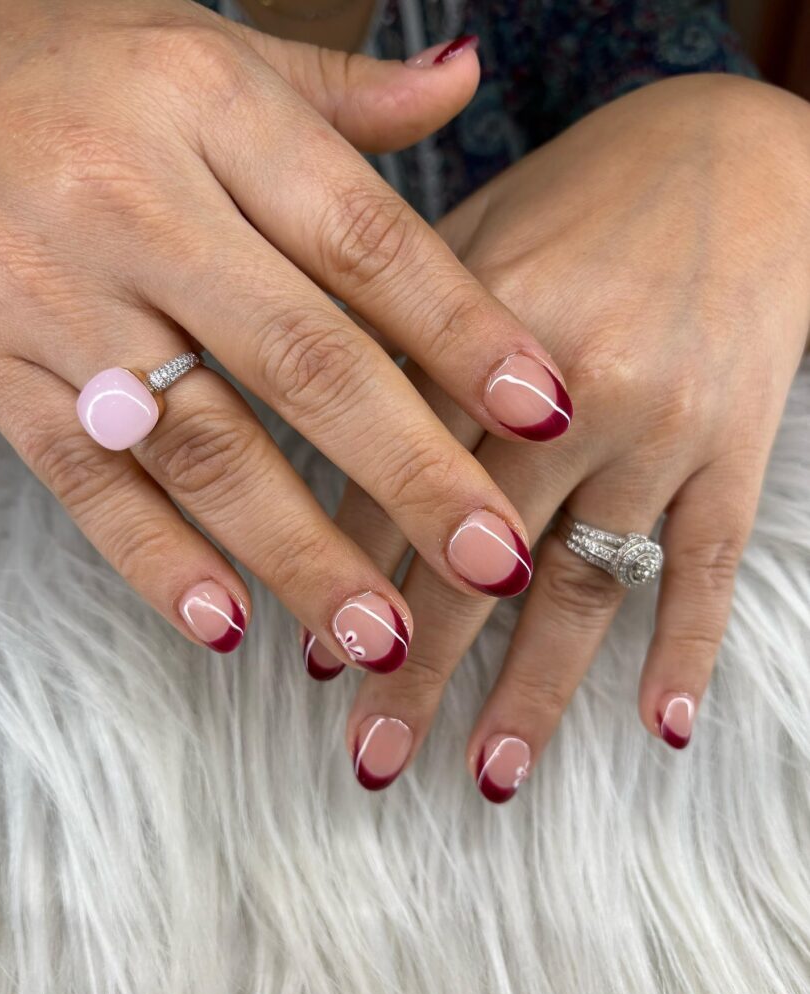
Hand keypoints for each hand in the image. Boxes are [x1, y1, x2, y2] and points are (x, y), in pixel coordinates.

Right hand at [0, 2, 571, 665]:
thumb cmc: (90, 70)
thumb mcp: (215, 53)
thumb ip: (344, 91)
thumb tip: (465, 77)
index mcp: (211, 111)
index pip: (366, 241)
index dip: (464, 332)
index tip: (545, 414)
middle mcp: (135, 205)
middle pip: (302, 359)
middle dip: (409, 472)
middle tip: (493, 563)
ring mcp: (57, 298)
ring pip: (200, 444)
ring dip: (298, 551)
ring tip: (382, 634)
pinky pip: (83, 479)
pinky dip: (155, 559)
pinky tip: (229, 624)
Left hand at [325, 74, 809, 794]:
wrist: (745, 151)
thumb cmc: (590, 189)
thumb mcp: (475, 233)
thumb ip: (403, 333)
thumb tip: (326, 438)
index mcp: (485, 329)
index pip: (398, 480)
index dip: (349, 572)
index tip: (317, 655)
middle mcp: (572, 393)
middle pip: (480, 558)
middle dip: (420, 665)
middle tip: (374, 754)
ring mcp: (664, 428)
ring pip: (587, 583)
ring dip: (536, 690)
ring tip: (487, 773)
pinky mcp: (736, 447)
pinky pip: (711, 563)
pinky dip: (689, 649)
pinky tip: (663, 728)